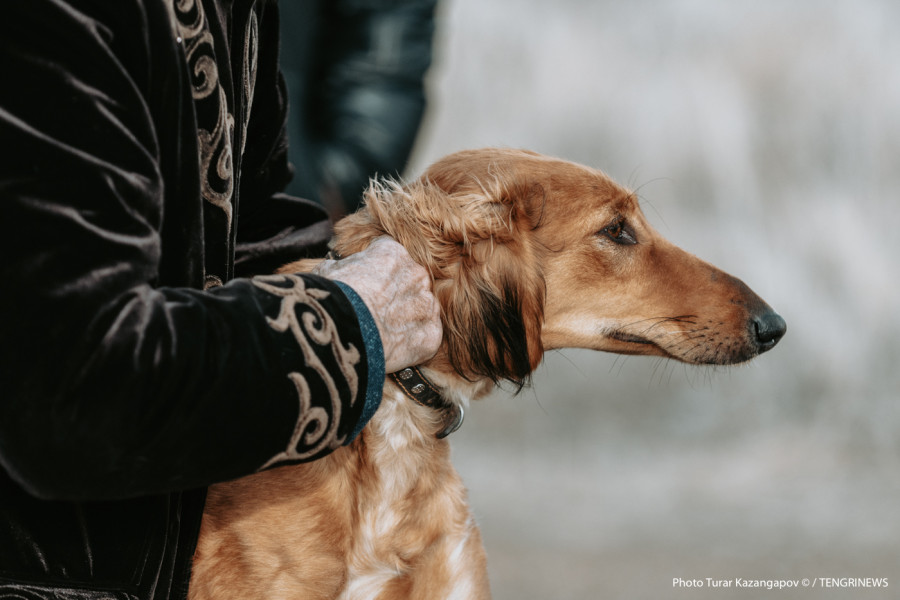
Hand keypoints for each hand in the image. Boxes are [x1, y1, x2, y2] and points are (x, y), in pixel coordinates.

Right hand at [313, 237, 441, 372]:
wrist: (339, 333)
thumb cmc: (329, 299)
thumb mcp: (328, 270)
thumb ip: (343, 266)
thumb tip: (337, 268)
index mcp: (392, 253)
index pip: (389, 256)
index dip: (375, 273)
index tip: (365, 286)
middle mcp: (416, 274)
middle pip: (410, 282)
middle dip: (394, 295)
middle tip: (374, 312)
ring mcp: (426, 305)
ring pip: (420, 309)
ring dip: (406, 319)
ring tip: (381, 333)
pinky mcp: (430, 334)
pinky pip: (425, 336)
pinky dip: (412, 344)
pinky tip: (392, 349)